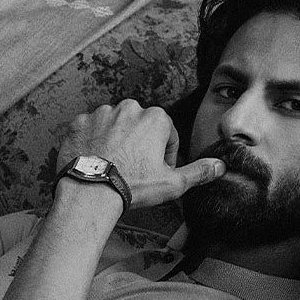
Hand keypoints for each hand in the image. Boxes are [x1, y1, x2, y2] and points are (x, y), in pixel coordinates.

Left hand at [57, 99, 224, 208]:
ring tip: (112, 168)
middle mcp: (129, 108)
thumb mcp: (172, 184)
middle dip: (139, 146)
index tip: (154, 173)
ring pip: (114, 127)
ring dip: (116, 143)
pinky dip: (92, 143)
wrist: (90, 192)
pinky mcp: (79, 122)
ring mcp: (101, 113)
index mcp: (155, 118)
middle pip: (139, 128)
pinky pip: (90, 130)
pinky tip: (94, 162)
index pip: (166, 134)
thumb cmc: (132, 187)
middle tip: (132, 171)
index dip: (163, 157)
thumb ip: (198, 172)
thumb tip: (220, 166)